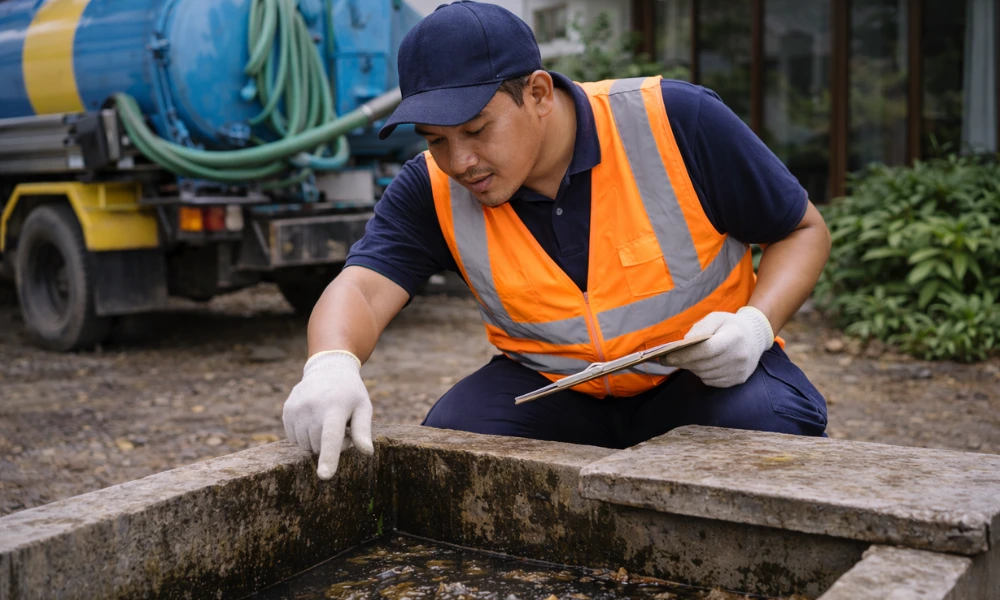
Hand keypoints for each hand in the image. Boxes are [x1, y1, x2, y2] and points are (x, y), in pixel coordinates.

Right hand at [282, 350, 373, 478]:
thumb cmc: (350, 393)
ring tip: (327, 421)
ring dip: (317, 441)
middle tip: (341, 426)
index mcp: (334, 408)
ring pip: (305, 445)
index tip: (324, 476)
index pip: (331, 438)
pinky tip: (314, 419)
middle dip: (331, 445)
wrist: (328, 369)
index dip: (329, 458)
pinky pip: (294, 439)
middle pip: (318, 447)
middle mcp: (312, 408)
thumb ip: (363, 431)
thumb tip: (367, 452)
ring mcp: (296, 408)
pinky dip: (305, 435)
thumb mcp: (363, 407)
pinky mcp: (287, 410)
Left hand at [661, 307, 773, 387]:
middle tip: (667, 359)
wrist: (756, 337)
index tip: (666, 357)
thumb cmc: (731, 325)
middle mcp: (739, 356)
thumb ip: (699, 328)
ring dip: (692, 368)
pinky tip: (702, 364)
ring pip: (705, 374)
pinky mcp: (738, 380)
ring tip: (686, 359)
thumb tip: (683, 344)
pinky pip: (712, 381)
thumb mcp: (716, 318)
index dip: (684, 355)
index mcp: (734, 337)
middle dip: (682, 362)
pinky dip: (703, 374)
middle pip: (703, 364)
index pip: (706, 350)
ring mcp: (739, 370)